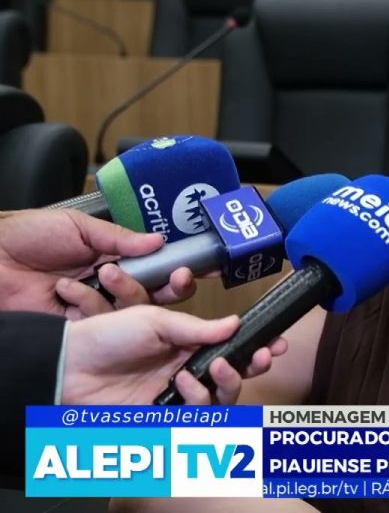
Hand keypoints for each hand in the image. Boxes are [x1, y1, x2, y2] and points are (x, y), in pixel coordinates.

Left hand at [0, 209, 197, 317]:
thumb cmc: (26, 236)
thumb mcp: (78, 227)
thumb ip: (120, 237)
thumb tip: (158, 241)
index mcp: (113, 258)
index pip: (156, 266)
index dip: (177, 268)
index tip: (198, 266)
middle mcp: (109, 285)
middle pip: (155, 294)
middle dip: (171, 287)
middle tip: (177, 278)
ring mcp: (95, 307)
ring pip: (132, 311)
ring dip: (125, 292)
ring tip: (99, 273)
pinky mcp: (77, 326)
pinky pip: (100, 324)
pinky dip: (91, 309)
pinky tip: (70, 293)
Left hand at [62, 306, 287, 404]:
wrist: (69, 366)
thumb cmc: (106, 336)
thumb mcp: (155, 320)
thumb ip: (198, 328)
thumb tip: (236, 324)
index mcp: (185, 343)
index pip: (230, 346)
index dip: (255, 345)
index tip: (276, 342)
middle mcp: (186, 369)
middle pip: (234, 374)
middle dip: (253, 366)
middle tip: (262, 356)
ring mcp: (177, 394)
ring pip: (222, 398)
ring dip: (228, 383)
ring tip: (213, 368)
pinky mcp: (165, 416)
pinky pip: (198, 415)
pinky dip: (199, 399)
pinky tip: (183, 384)